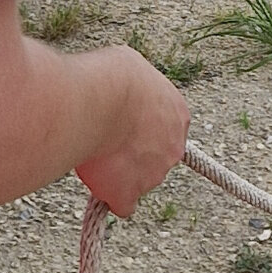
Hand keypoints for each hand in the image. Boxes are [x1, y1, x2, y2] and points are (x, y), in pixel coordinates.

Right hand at [75, 49, 190, 217]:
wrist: (104, 99)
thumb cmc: (116, 77)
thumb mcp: (133, 67)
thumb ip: (135, 85)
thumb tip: (121, 81)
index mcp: (177, 115)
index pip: (163, 128)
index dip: (141, 127)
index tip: (123, 122)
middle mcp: (172, 148)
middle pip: (154, 157)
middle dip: (133, 152)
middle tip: (107, 137)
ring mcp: (153, 174)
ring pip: (138, 179)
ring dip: (120, 171)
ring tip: (94, 153)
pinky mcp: (128, 193)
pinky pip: (123, 204)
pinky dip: (111, 197)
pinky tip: (98, 186)